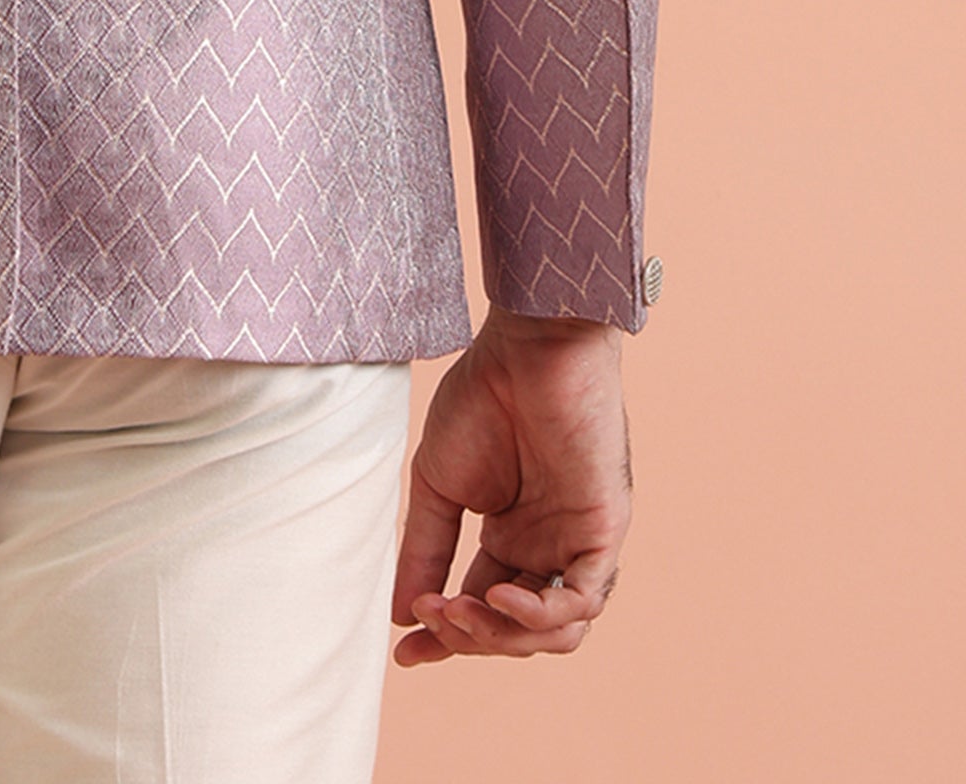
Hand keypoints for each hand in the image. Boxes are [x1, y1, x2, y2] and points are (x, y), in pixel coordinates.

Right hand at [391, 307, 631, 666]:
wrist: (526, 348)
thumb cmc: (484, 398)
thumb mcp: (438, 482)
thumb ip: (426, 547)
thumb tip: (400, 613)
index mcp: (512, 538)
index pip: (483, 610)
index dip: (447, 639)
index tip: (406, 655)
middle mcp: (548, 550)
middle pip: (517, 632)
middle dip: (469, 636)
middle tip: (430, 613)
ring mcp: (578, 544)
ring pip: (555, 633)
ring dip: (502, 635)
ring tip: (459, 609)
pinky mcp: (603, 533)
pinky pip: (582, 600)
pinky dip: (541, 616)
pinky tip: (498, 600)